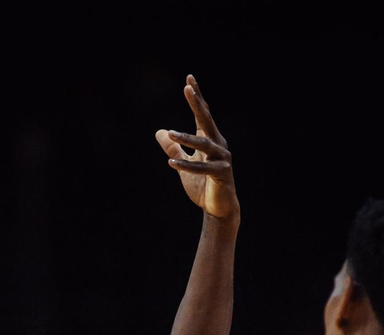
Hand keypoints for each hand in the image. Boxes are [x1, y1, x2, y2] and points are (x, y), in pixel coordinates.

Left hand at [155, 75, 237, 222]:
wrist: (218, 207)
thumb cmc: (202, 185)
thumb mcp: (183, 163)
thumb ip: (174, 148)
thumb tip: (160, 132)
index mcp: (209, 139)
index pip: (202, 114)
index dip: (197, 97)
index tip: (189, 78)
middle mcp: (218, 144)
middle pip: (206, 120)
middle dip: (197, 104)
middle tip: (188, 88)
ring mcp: (222, 158)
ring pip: (204, 144)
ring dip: (186, 139)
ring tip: (170, 133)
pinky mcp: (221, 173)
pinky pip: (202, 168)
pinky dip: (186, 166)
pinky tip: (171, 163)